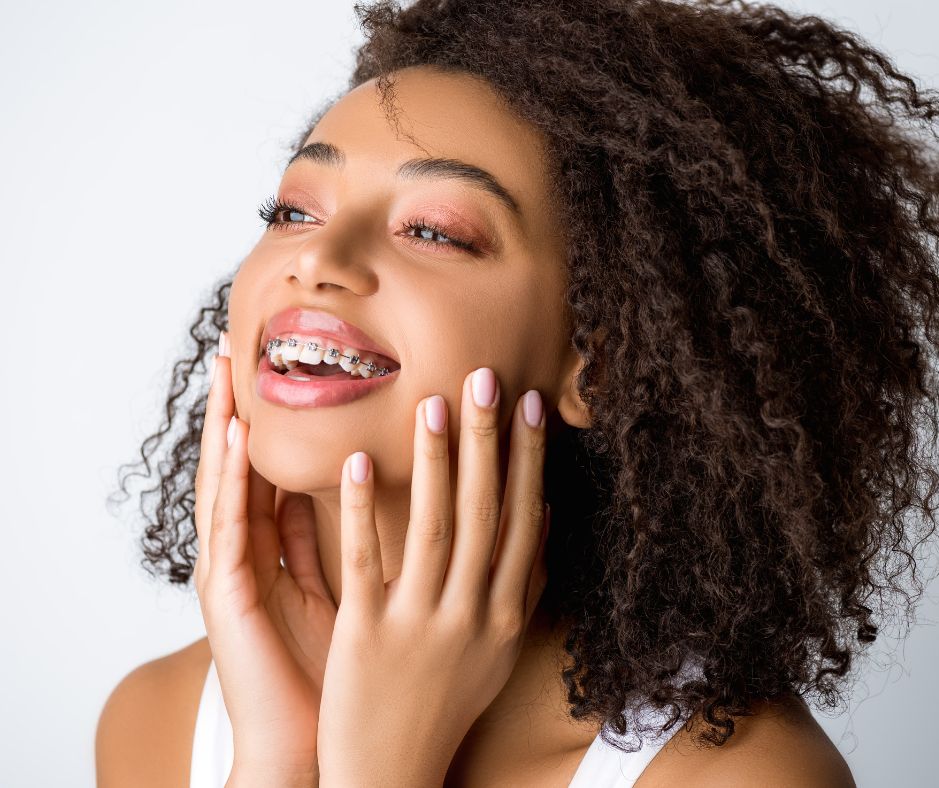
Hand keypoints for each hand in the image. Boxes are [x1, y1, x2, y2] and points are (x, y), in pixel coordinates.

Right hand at [194, 333, 336, 784]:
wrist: (320, 744)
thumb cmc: (336, 669)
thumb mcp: (344, 589)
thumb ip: (340, 540)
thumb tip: (368, 488)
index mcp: (274, 551)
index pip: (270, 469)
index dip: (273, 418)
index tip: (285, 365)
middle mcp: (246, 553)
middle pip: (240, 465)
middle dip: (238, 406)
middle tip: (240, 343)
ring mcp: (230, 571)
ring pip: (225, 483)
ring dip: (223, 425)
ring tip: (226, 369)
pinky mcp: (226, 594)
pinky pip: (229, 525)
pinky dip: (231, 479)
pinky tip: (237, 437)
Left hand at [316, 367, 549, 787]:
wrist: (393, 774)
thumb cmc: (446, 703)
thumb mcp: (497, 648)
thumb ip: (522, 584)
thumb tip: (540, 516)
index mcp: (502, 615)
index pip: (521, 522)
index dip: (527, 461)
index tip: (530, 405)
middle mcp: (470, 615)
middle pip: (484, 514)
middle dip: (488, 442)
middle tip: (486, 379)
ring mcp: (418, 624)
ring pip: (433, 528)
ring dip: (434, 462)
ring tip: (432, 404)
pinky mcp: (365, 634)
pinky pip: (366, 562)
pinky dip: (363, 510)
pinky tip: (357, 462)